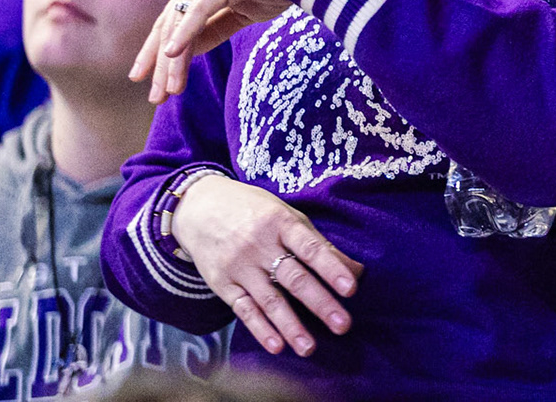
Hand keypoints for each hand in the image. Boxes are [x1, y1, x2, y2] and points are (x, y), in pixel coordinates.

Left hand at [133, 0, 330, 101]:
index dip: (157, 54)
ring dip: (173, 61)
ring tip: (169, 89)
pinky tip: (173, 54)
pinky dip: (185, 32)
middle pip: (168, 26)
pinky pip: (199, 10)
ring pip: (181, 24)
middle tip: (155, 98)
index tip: (152, 84)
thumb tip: (188, 51)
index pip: (170, 24)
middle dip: (159, 65)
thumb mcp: (242, 12)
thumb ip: (215, 29)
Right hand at [172, 175, 362, 355]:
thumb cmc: (253, 210)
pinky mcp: (222, 284)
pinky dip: (260, 329)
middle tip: (343, 325)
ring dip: (292, 326)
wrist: (198, 206)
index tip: (352, 289)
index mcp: (281, 222)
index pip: (311, 248)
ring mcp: (239, 266)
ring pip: (270, 300)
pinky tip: (276, 346)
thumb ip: (318, 244)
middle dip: (320, 303)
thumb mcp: (286, 215)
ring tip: (310, 348)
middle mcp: (259, 245)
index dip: (332, 268)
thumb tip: (356, 271)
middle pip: (294, 278)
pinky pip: (244, 310)